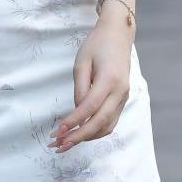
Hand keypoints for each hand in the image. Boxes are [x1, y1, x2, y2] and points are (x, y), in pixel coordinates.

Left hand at [51, 18, 132, 150]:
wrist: (118, 36)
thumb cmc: (97, 45)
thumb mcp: (81, 62)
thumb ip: (79, 88)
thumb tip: (76, 112)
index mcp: (110, 79)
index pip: (89, 107)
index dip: (73, 121)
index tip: (57, 131)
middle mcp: (120, 92)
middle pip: (100, 122)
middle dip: (79, 137)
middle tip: (59, 146)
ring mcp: (124, 98)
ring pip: (107, 127)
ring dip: (87, 138)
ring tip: (65, 143)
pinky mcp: (122, 100)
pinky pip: (110, 122)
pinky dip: (95, 131)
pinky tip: (80, 133)